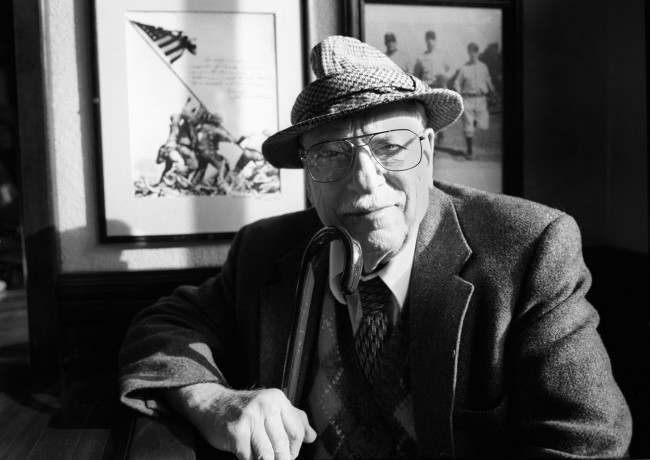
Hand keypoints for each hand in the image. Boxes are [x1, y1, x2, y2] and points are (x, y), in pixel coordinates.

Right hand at [165, 383, 316, 459]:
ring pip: (268, 454)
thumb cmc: (244, 409)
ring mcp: (250, 418)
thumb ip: (294, 419)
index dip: (295, 449)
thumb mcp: (272, 407)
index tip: (288, 455)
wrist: (211, 404)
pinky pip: (249, 457)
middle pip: (283, 445)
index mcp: (278, 399)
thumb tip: (312, 436)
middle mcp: (266, 406)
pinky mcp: (236, 433)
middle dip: (281, 459)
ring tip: (263, 459)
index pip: (296, 432)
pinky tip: (248, 456)